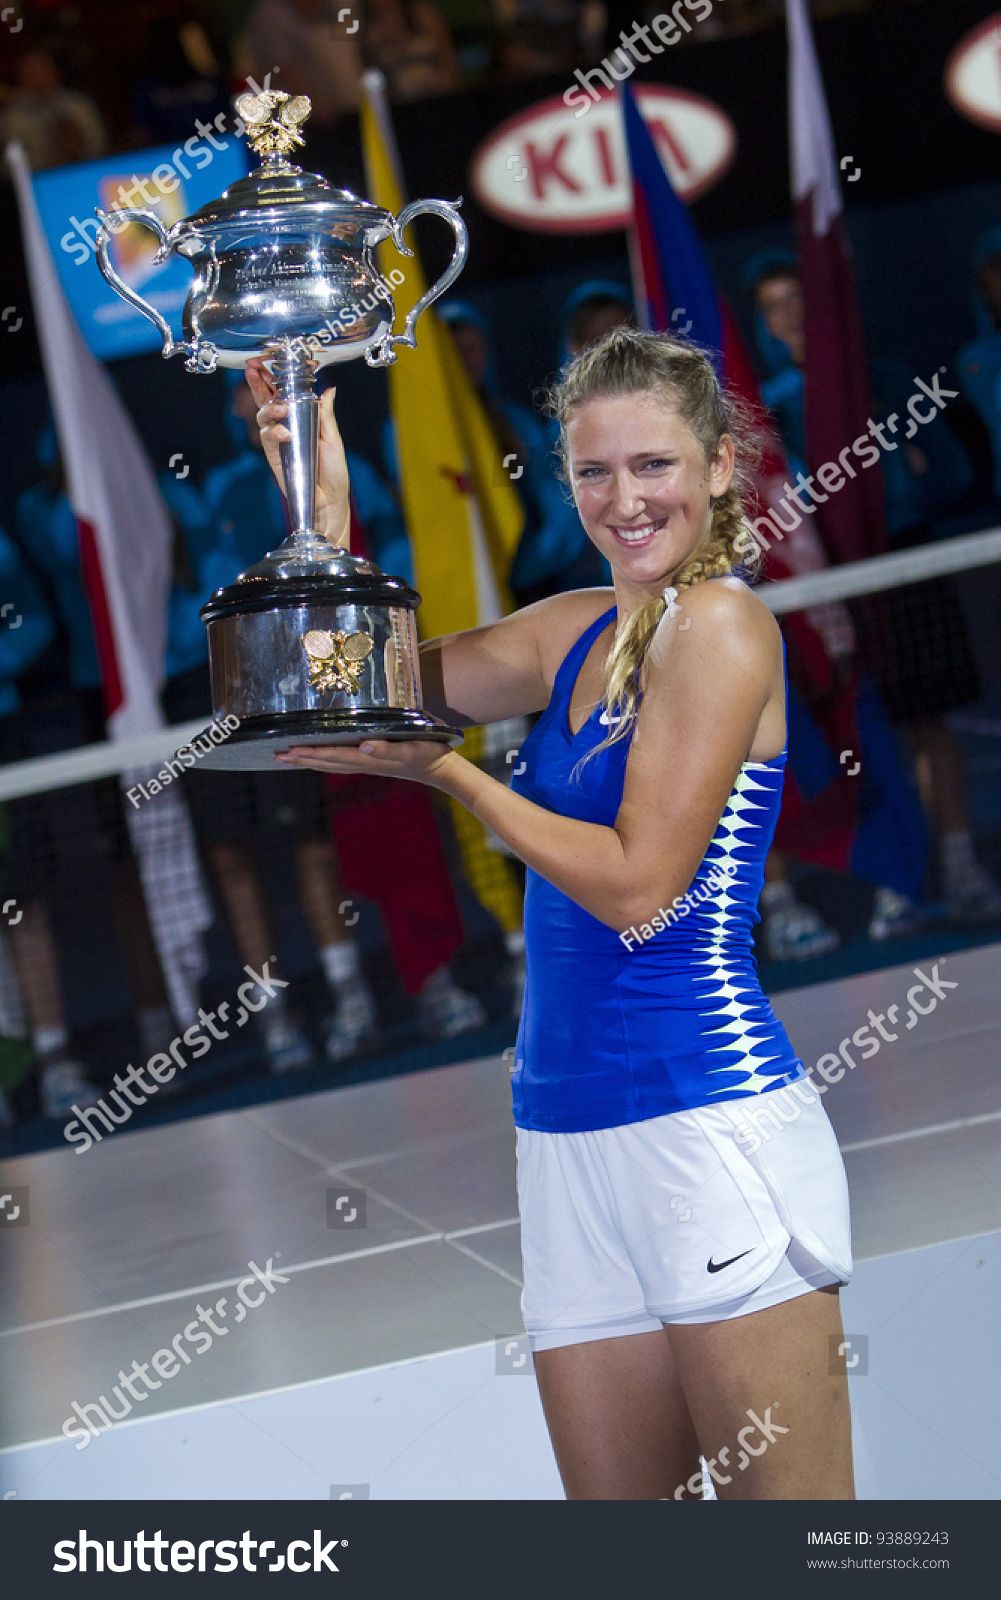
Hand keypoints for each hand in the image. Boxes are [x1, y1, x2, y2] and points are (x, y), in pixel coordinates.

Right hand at [244, 359, 350, 547]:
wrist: (328, 498)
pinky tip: (283, 433)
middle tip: (254, 370)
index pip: (285, 393)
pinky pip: (266, 436)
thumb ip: (326, 415)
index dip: (273, 377)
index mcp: (302, 418)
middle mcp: (287, 425)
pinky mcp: (274, 454)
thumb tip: (329, 389)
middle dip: (258, 383)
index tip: (265, 362)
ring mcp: (278, 439)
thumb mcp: (333, 439)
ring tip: (281, 410)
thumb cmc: (334, 470)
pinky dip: (273, 431)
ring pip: (263, 415)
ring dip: (269, 409)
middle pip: (267, 399)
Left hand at [274, 739, 459, 788]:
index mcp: (369, 758)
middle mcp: (364, 762)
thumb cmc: (428, 753)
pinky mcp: (372, 762)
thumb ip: (387, 748)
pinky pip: (341, 762)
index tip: (289, 750)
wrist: (442, 769)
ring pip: (331, 764)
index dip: (310, 753)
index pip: (333, 755)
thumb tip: (364, 745)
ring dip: (309, 762)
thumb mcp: (411, 747)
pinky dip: (325, 761)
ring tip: (288, 758)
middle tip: (276, 757)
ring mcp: (368, 764)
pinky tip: (319, 758)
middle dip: (301, 760)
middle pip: (326, 763)